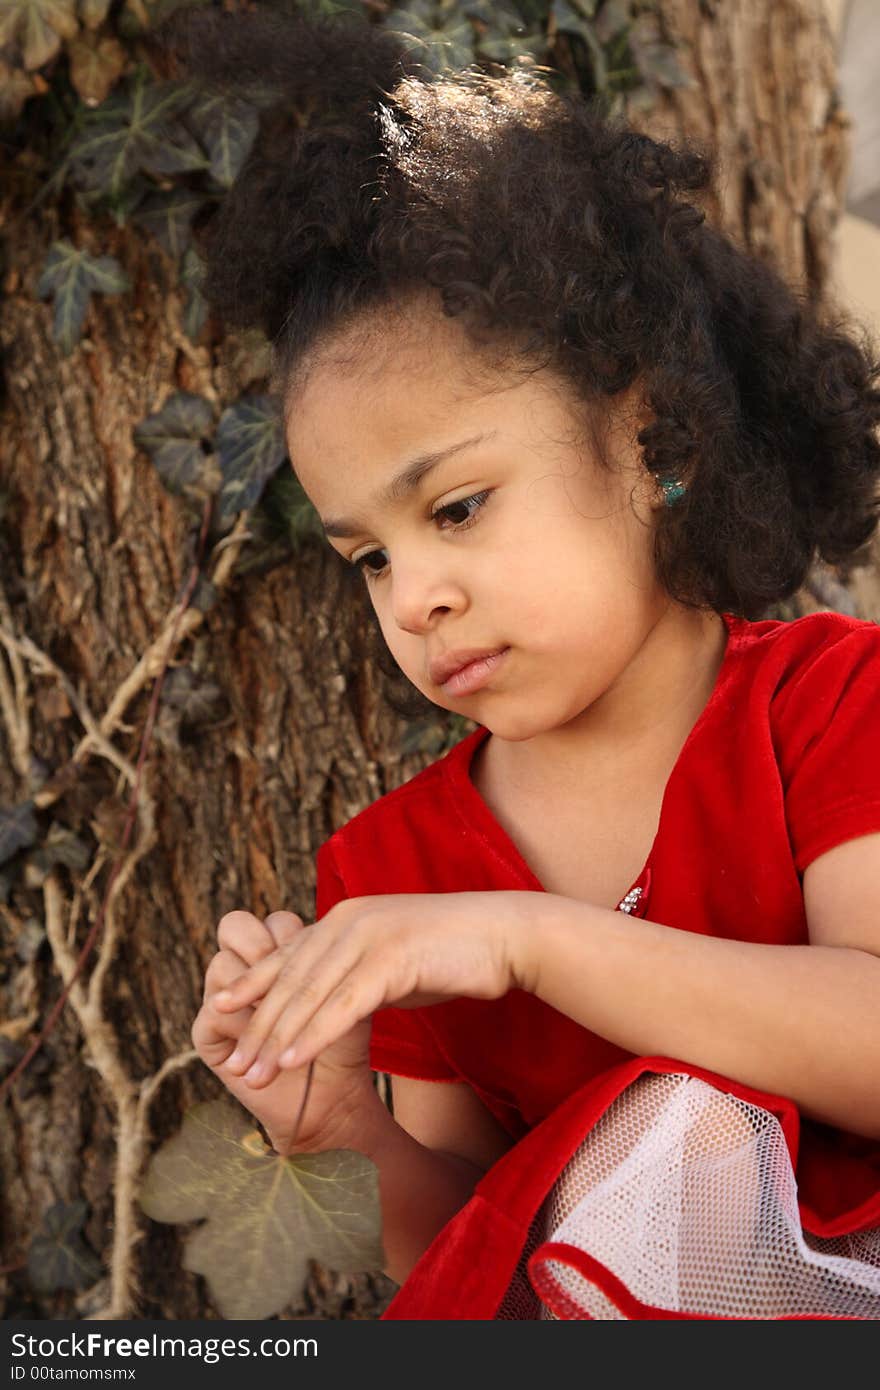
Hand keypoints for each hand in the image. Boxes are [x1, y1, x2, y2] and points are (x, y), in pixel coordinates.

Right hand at [192, 910, 375, 1153]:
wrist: (333, 1096)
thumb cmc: (344, 1040)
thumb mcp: (345, 993)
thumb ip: (332, 960)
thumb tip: (343, 923)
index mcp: (276, 953)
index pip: (274, 921)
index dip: (293, 934)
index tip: (322, 955)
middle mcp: (242, 971)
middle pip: (233, 926)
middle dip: (262, 943)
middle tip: (285, 967)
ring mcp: (220, 1000)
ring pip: (221, 965)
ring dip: (254, 987)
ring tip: (278, 1009)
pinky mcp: (208, 1034)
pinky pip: (215, 1012)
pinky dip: (245, 1024)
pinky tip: (268, 1041)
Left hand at [213, 890, 539, 1086]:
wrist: (505, 936)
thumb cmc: (454, 953)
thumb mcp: (394, 959)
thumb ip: (360, 971)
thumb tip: (336, 999)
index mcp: (346, 917)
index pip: (287, 955)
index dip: (251, 985)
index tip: (220, 1014)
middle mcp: (348, 919)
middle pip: (290, 979)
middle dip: (257, 1024)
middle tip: (234, 1065)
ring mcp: (368, 935)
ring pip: (309, 994)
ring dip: (277, 1038)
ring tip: (254, 1074)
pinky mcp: (391, 958)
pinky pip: (342, 1004)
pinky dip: (313, 1034)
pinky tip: (293, 1061)